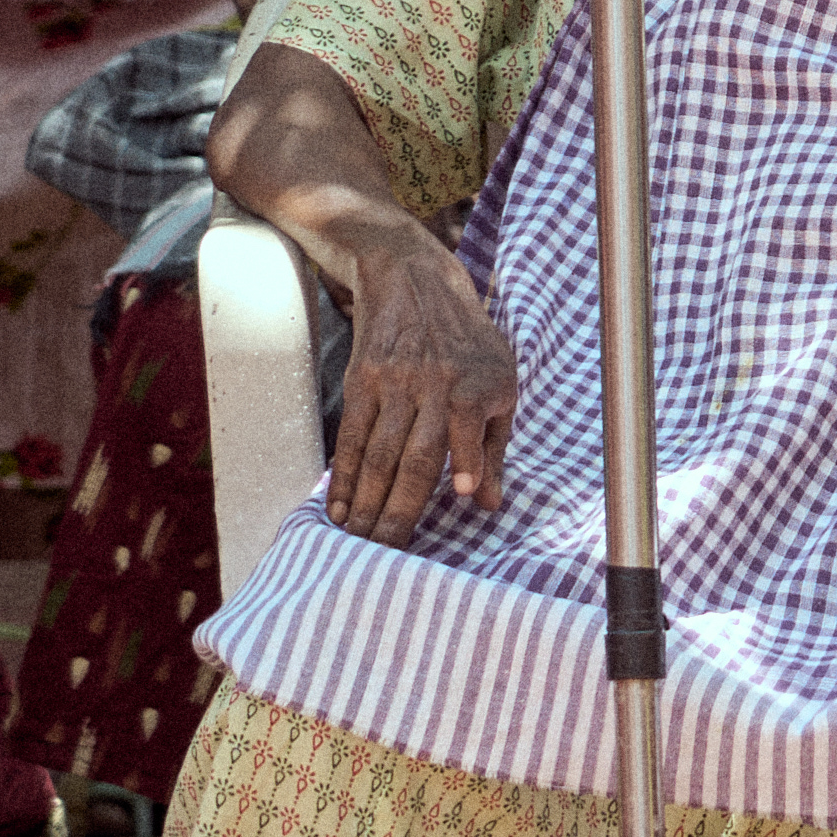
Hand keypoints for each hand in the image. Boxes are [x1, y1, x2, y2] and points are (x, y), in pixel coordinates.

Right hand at [327, 223, 522, 537]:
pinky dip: (344, 476)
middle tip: (389, 554)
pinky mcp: (362, 382)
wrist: (415, 281)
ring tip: (359, 543)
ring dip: (367, 503)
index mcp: (478, 385)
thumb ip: (494, 445)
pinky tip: (338, 508)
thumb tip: (487, 503)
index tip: (460, 495)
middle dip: (401, 509)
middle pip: (416, 455)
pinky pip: (351, 437)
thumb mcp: (498, 383)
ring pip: (379, 453)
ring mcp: (395, 383)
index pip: (469, 428)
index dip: (466, 461)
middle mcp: (436, 384)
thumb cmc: (468, 344)